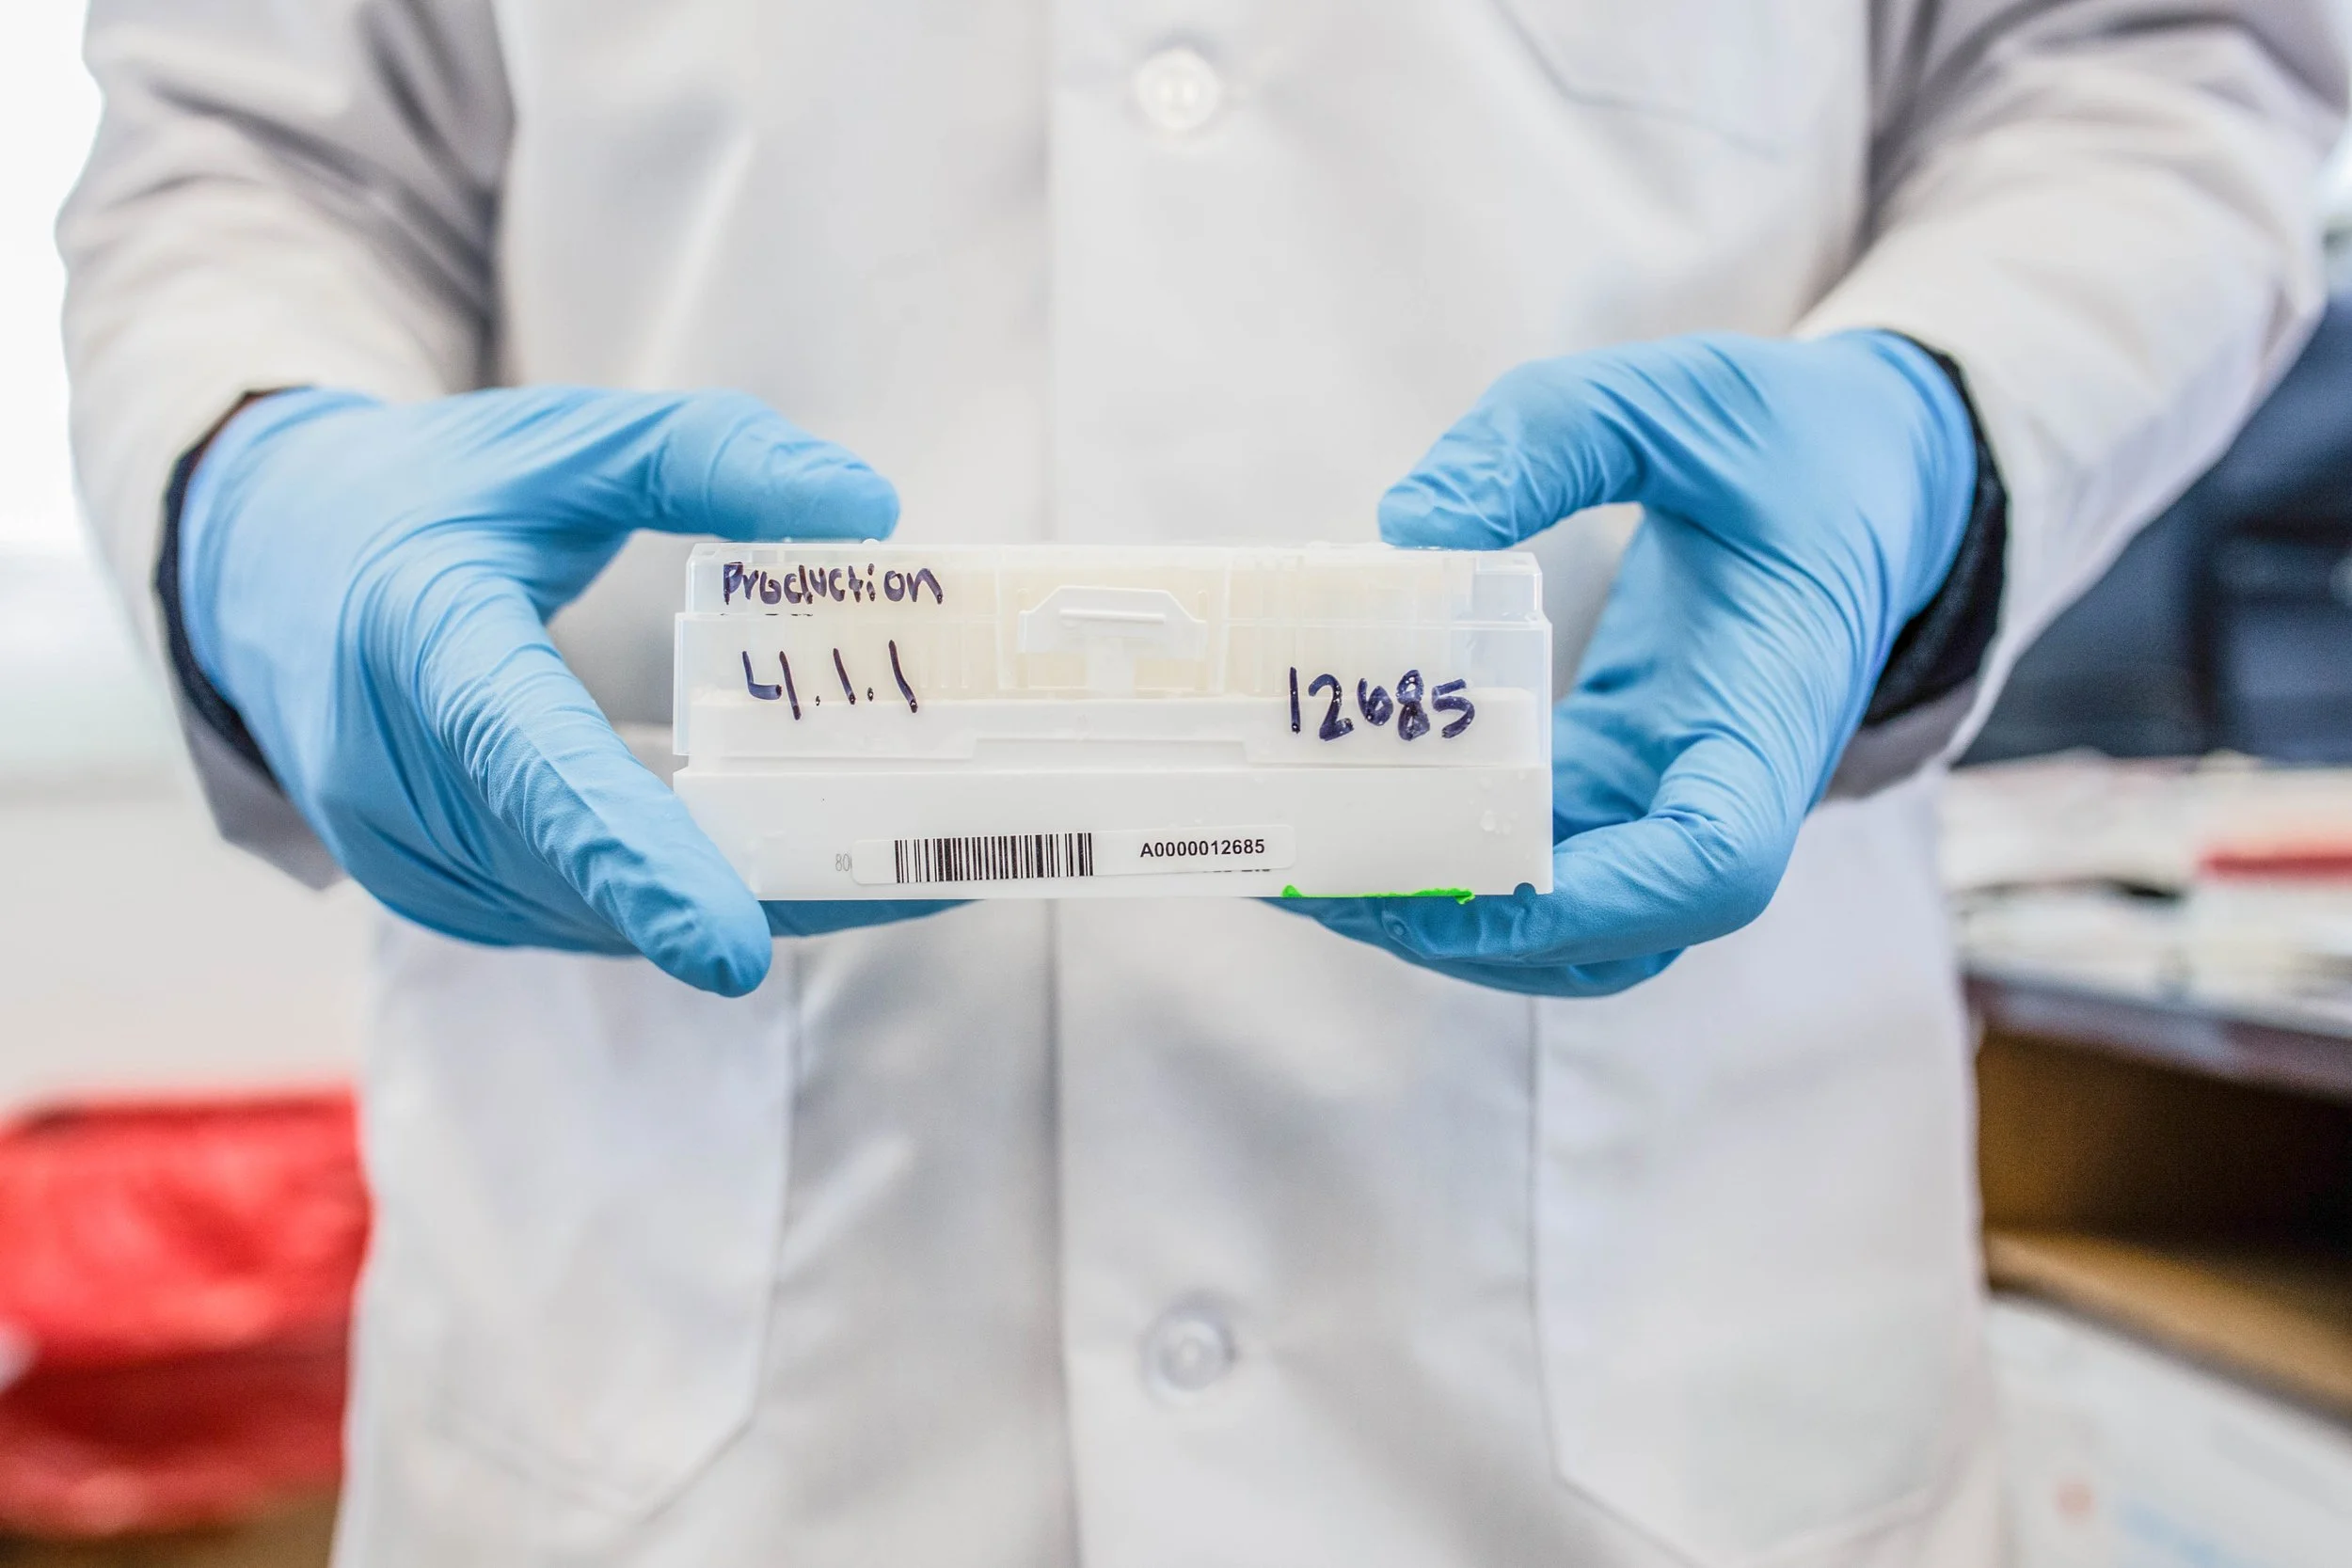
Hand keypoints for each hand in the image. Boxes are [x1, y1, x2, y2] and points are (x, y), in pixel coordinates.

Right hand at [180, 386, 950, 996]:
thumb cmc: (432, 497)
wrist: (267, 568)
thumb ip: (710, 457)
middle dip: (767, 880)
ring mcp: (409, 859)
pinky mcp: (441, 894)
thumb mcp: (565, 442)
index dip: (635, 862)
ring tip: (913, 854)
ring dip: (749, 895)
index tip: (727, 947)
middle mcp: (397, 781)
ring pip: (601, 913)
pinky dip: (690, 895)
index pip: (534, 769)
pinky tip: (807, 863)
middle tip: (944, 855)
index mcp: (420, 646)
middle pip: (595, 870)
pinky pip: (583, 917)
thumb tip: (868, 510)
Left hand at [1289, 331, 1976, 994]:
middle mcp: (1726, 790)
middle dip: (1465, 930)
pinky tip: (1343, 828)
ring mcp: (1670, 805)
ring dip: (1442, 925)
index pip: (1715, 863)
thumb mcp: (1674, 396)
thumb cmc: (1786, 440)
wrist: (1865, 475)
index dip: (1594, 900)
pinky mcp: (1621, 791)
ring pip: (1568, 932)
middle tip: (1318, 876)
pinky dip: (1443, 872)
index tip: (1473, 878)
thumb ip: (1546, 439)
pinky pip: (1537, 871)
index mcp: (1770, 711)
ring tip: (1306, 871)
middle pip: (1614, 937)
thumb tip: (1408, 526)